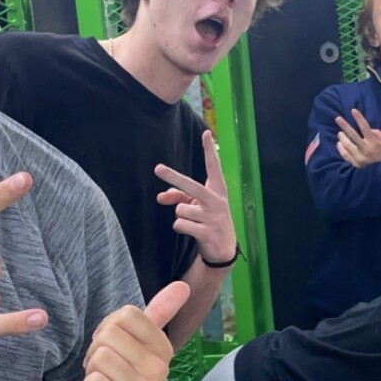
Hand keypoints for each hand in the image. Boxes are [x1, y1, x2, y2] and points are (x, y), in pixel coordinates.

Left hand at [74, 280, 189, 380]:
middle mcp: (159, 369)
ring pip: (100, 357)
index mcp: (163, 349)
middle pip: (110, 335)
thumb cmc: (118, 380)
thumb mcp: (136, 345)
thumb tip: (182, 285)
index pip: (129, 314)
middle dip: (96, 350)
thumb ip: (157, 314)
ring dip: (92, 370)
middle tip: (104, 368)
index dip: (109, 326)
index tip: (112, 346)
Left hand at [155, 131, 236, 263]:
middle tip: (157, 168)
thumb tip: (159, 197)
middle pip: (190, 186)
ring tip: (193, 221)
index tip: (206, 133)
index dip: (209, 150)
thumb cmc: (207, 218)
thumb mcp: (196, 204)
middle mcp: (217, 200)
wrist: (223, 247)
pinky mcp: (207, 231)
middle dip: (173, 177)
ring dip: (181, 216)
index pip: (213, 166)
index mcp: (217, 189)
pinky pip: (180, 224)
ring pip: (180, 209)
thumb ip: (178, 196)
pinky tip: (192, 231)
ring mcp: (212, 216)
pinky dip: (180, 228)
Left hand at [335, 108, 380, 167]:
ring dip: (342, 137)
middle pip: (352, 135)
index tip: (353, 111)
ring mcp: (358, 157)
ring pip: (346, 144)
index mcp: (374, 143)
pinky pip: (344, 154)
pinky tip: (339, 144)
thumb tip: (369, 129)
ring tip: (340, 133)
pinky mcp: (354, 164)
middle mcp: (365, 149)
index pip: (365, 127)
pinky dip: (341, 148)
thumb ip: (379, 134)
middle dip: (344, 125)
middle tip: (337, 118)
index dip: (359, 118)